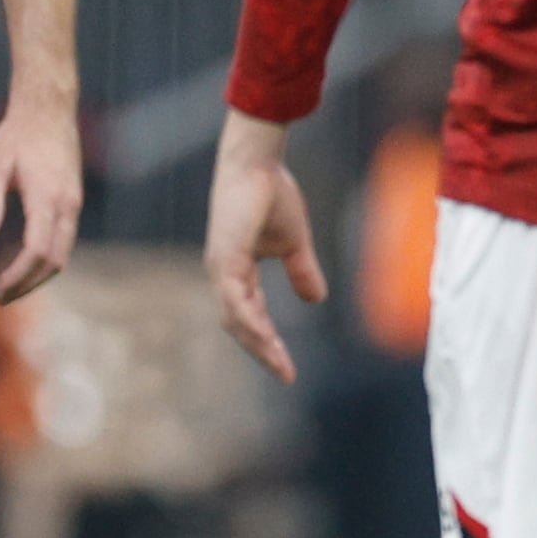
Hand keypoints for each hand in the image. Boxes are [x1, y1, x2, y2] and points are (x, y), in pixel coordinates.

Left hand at [0, 96, 84, 303]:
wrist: (49, 108)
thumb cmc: (18, 134)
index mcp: (47, 196)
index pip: (37, 251)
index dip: (18, 276)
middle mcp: (67, 203)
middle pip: (54, 260)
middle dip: (29, 284)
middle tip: (1, 296)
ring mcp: (74, 202)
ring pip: (62, 252)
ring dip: (39, 274)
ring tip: (11, 286)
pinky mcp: (73, 199)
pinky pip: (64, 239)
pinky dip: (46, 258)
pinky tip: (24, 261)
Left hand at [204, 110, 327, 383]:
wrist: (258, 163)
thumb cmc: (272, 194)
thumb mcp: (295, 242)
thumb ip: (302, 271)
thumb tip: (316, 300)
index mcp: (236, 272)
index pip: (249, 316)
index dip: (267, 341)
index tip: (287, 366)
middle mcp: (224, 274)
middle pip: (238, 325)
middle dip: (262, 351)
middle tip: (285, 374)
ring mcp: (220, 267)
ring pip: (235, 319)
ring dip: (258, 344)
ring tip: (280, 366)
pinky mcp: (224, 257)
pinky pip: (235, 300)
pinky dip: (249, 321)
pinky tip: (266, 338)